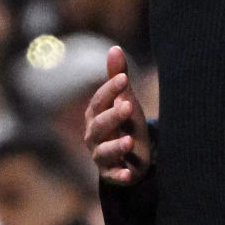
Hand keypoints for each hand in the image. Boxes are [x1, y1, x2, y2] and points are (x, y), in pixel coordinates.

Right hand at [83, 46, 150, 184]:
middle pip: (99, 126)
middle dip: (113, 116)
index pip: (98, 101)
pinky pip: (113, 175)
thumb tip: (114, 48)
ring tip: (130, 141)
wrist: (130, 153)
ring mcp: (101, 156)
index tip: (124, 78)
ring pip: (103, 152)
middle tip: (129, 106)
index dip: (109, 90)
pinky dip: (120, 175)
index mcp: (95, 115)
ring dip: (115, 146)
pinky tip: (130, 173)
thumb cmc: (125, 122)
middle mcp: (93, 136)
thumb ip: (118, 77)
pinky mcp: (111, 173)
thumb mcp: (124, 99)